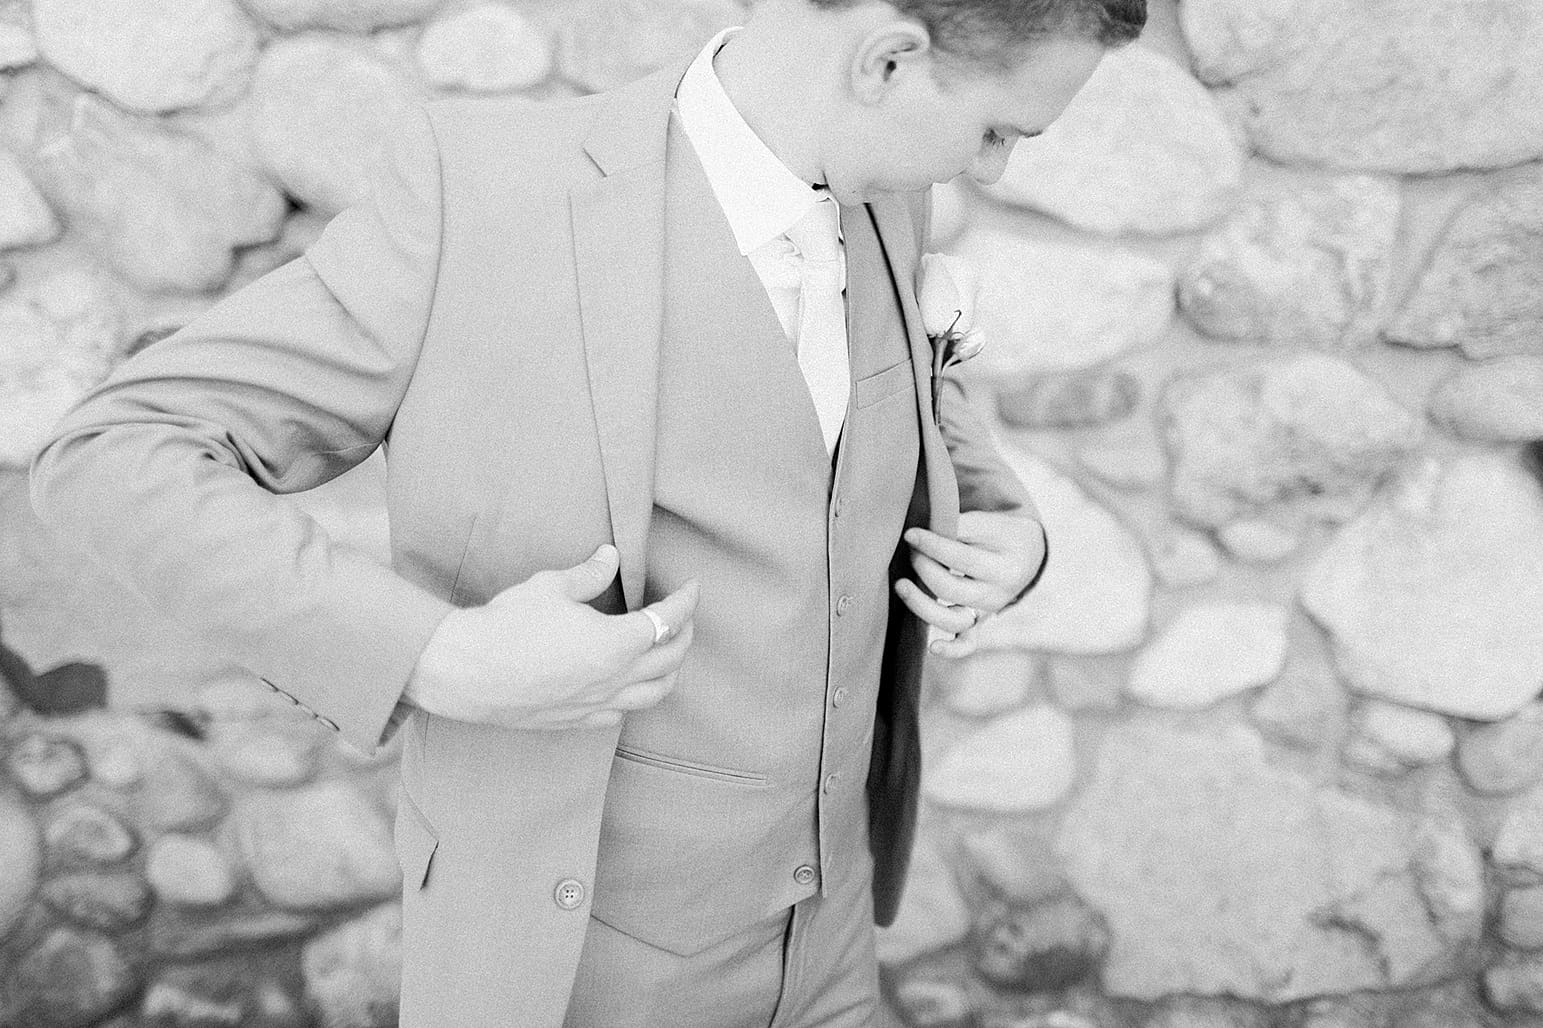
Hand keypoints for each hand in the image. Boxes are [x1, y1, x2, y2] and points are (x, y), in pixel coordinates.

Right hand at [403, 544, 697, 730]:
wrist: (466, 672)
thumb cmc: (508, 625)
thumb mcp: (551, 587)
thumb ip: (589, 574)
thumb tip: (611, 556)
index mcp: (618, 642)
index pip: (668, 620)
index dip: (685, 602)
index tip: (691, 588)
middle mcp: (616, 678)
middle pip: (671, 658)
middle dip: (684, 634)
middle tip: (683, 616)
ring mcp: (598, 703)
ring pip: (654, 693)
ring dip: (669, 671)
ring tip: (668, 653)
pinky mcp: (577, 719)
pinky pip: (622, 713)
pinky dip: (636, 697)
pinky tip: (629, 686)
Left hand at [894, 510, 1045, 658]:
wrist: (1027, 555)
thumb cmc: (1002, 534)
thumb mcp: (992, 523)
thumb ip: (963, 525)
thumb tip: (928, 529)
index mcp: (1005, 568)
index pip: (960, 558)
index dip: (931, 545)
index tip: (910, 533)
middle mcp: (997, 596)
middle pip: (950, 588)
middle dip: (923, 567)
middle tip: (912, 550)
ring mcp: (986, 613)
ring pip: (952, 621)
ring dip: (921, 605)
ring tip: (901, 585)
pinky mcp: (978, 624)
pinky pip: (966, 644)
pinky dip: (952, 650)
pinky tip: (933, 648)